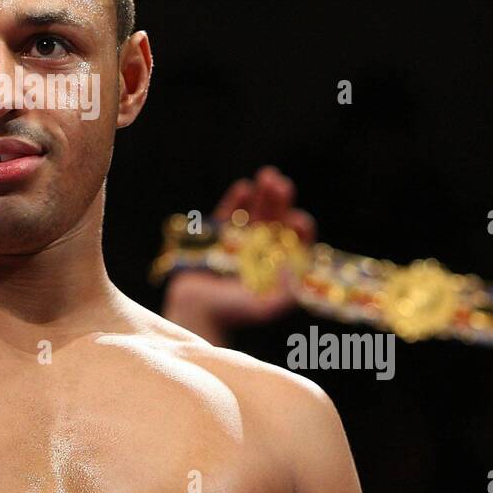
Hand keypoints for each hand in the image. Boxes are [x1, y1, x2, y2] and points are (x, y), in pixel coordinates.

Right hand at [162, 166, 315, 345]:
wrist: (193, 312)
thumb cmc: (230, 315)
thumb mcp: (263, 308)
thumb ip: (284, 293)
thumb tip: (296, 266)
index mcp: (275, 267)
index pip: (293, 243)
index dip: (299, 230)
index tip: (297, 222)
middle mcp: (259, 253)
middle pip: (274, 221)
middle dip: (280, 203)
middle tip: (282, 185)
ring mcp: (237, 243)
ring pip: (253, 213)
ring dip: (262, 195)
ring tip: (267, 176)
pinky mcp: (215, 237)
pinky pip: (227, 214)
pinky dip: (235, 201)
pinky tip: (244, 188)